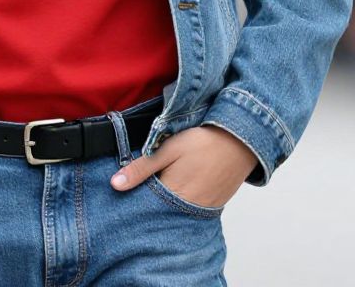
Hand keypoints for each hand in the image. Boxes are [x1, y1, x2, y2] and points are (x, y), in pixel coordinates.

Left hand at [110, 125, 257, 208]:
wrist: (240, 141)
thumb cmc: (202, 141)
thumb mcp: (167, 149)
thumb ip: (142, 168)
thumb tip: (115, 185)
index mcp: (173, 195)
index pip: (146, 207)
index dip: (135, 201)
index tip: (123, 196)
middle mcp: (188, 209)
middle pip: (160, 214)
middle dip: (149, 205)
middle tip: (140, 192)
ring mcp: (202, 210)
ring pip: (176, 213)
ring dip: (166, 205)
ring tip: (158, 190)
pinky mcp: (213, 207)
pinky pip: (191, 211)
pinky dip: (181, 205)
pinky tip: (177, 191)